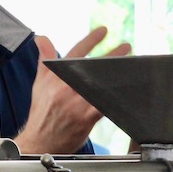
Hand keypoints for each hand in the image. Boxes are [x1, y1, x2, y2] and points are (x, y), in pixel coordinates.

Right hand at [13, 27, 131, 155]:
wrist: (40, 141)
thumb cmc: (42, 112)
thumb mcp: (40, 83)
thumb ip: (44, 59)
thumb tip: (42, 38)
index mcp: (56, 76)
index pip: (74, 52)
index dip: (90, 40)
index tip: (103, 30)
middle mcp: (66, 87)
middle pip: (92, 67)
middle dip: (112, 55)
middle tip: (126, 47)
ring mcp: (76, 103)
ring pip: (101, 85)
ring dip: (118, 75)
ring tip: (132, 67)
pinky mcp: (86, 118)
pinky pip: (105, 104)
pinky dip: (116, 97)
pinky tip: (128, 91)